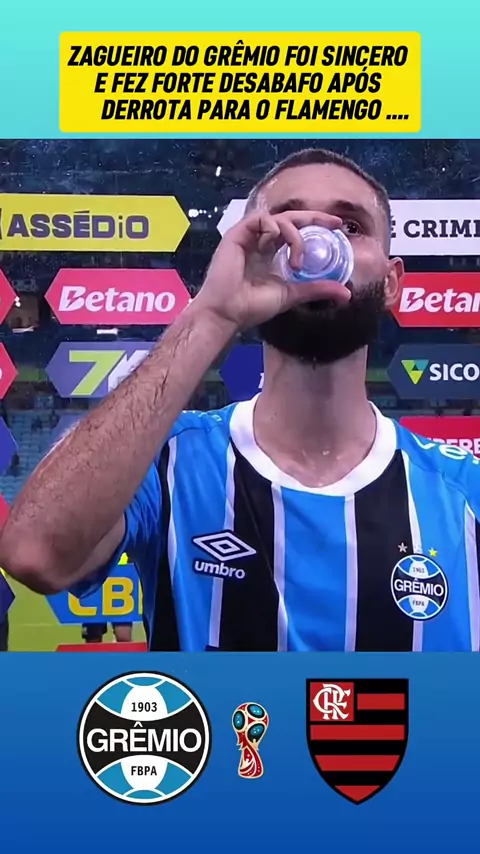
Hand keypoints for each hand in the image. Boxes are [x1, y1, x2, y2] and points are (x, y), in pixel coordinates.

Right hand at [193, 209, 351, 329]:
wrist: (228, 313)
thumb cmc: (253, 306)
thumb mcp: (292, 294)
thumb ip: (316, 289)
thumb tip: (347, 294)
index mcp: (271, 253)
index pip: (296, 230)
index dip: (315, 225)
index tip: (336, 227)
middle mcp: (261, 242)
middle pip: (290, 218)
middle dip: (313, 217)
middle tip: (333, 223)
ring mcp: (249, 237)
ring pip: (278, 218)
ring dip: (294, 234)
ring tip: (296, 261)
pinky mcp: (237, 234)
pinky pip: (261, 218)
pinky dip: (274, 228)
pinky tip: (275, 246)